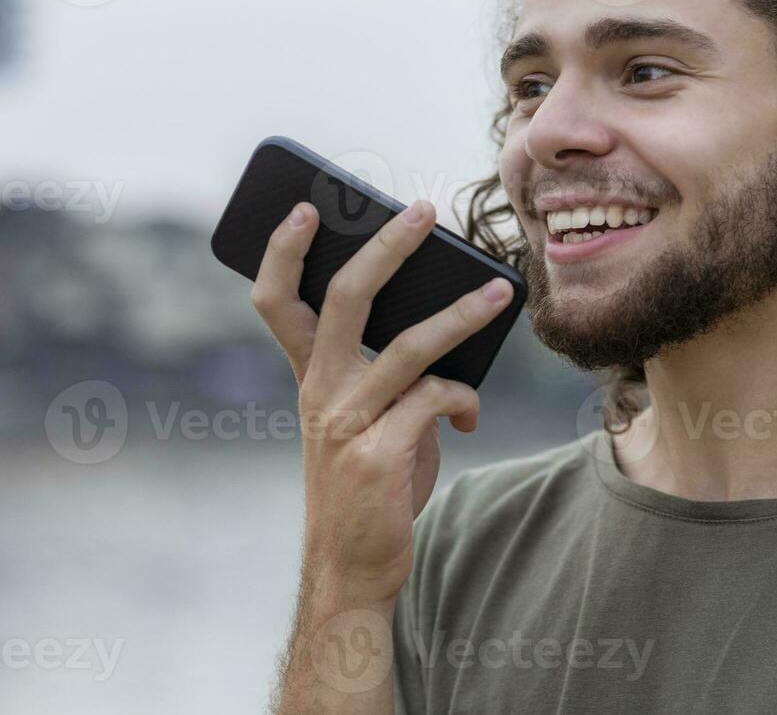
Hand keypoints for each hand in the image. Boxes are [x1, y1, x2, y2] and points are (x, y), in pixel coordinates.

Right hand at [250, 198, 514, 603]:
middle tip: (425, 211)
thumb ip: (386, 370)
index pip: (276, 302)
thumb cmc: (368, 482)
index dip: (283, 252)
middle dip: (387, 247)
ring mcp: (347, 423)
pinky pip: (437, 400)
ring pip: (410, 346)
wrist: (353, 566)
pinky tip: (469, 419)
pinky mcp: (380, 456)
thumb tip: (443, 314)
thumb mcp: (363, 418)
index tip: (308, 208)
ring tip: (500, 292)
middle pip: (345, 298)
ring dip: (462, 315)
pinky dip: (465, 401)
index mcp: (311, 377)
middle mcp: (321, 392)